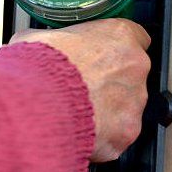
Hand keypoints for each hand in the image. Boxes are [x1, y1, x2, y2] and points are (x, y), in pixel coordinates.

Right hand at [9, 18, 150, 161]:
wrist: (35, 105)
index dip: (114, 49)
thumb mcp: (36, 39)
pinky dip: (102, 136)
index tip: (101, 55)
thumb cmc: (39, 69)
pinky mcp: (128, 131)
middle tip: (82, 88)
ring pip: (127, 106)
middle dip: (110, 83)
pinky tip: (78, 130)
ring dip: (106, 110)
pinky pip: (118, 134)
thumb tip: (38, 44)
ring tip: (76, 112)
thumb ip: (51, 40)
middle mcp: (135, 65)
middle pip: (131, 75)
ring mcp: (135, 100)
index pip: (134, 36)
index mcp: (119, 35)